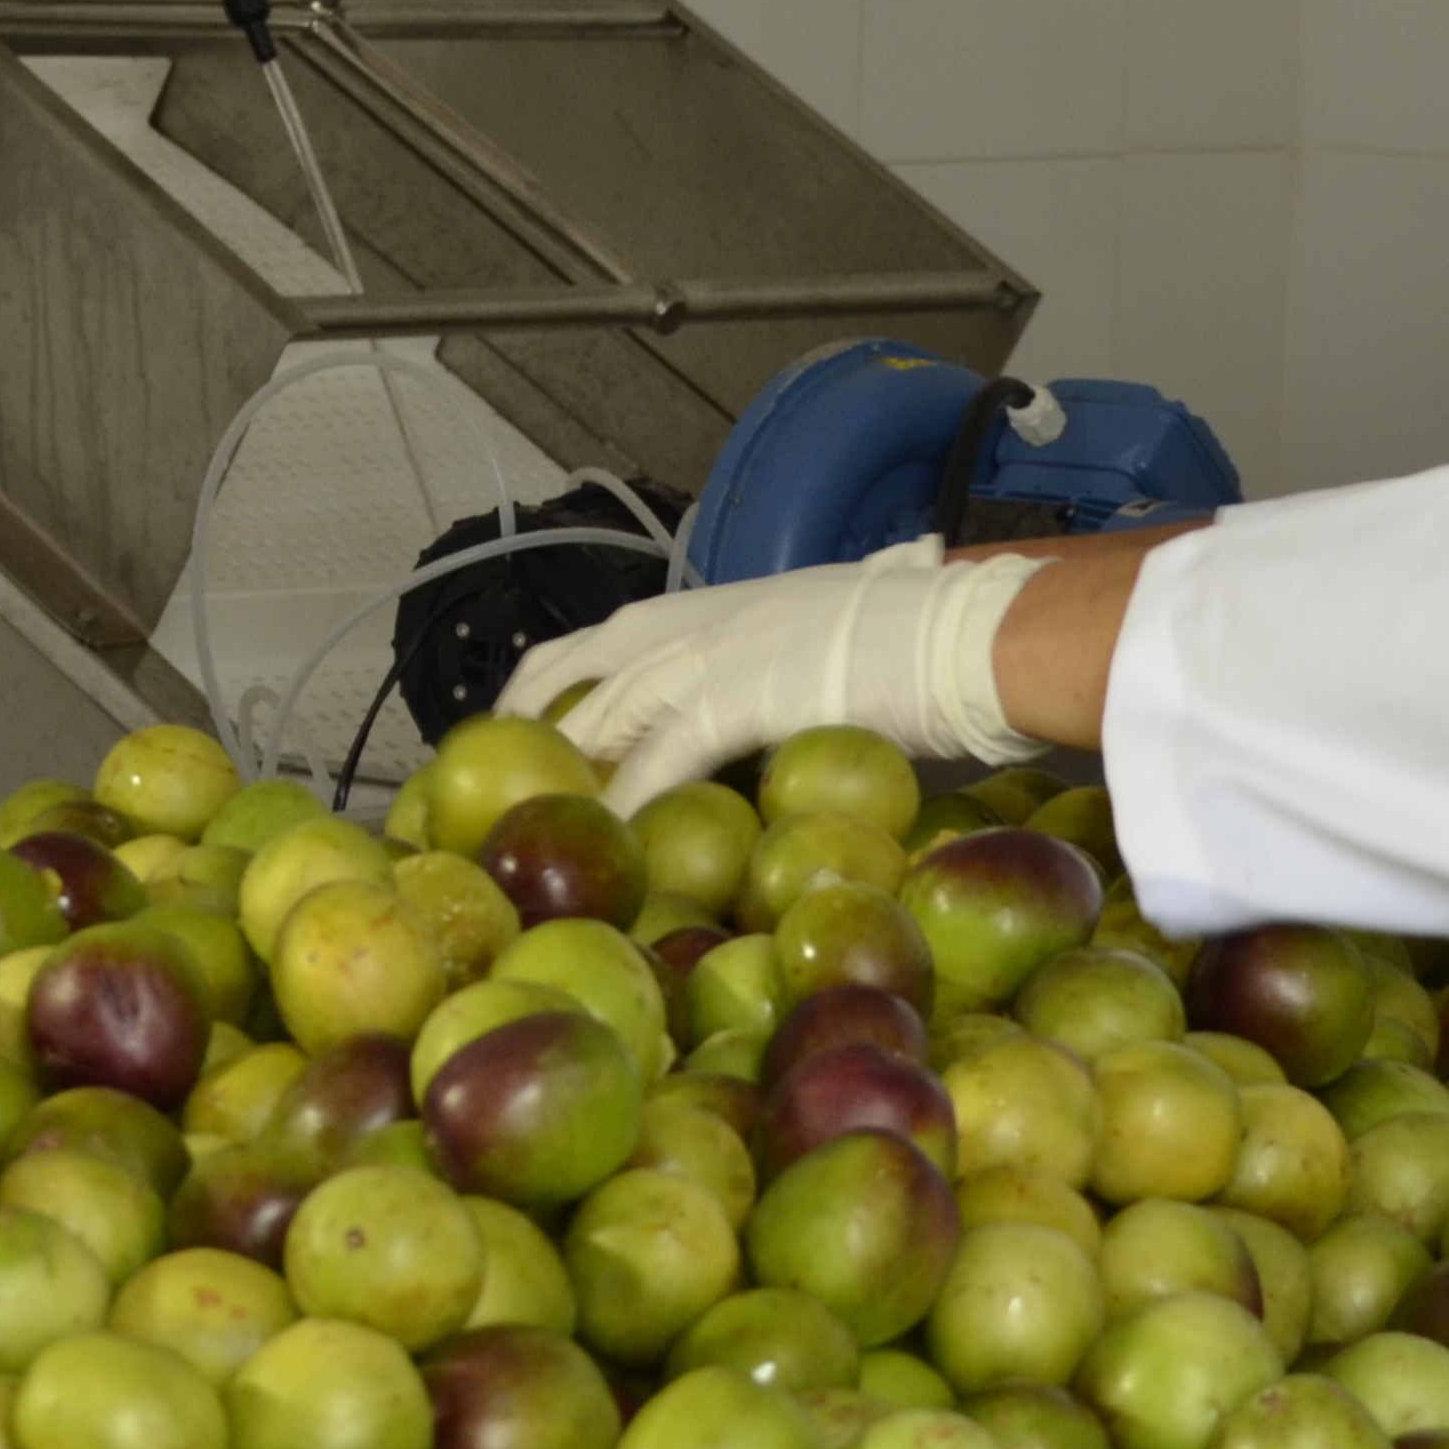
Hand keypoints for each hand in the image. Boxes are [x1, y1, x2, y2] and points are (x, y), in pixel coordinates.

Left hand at [503, 541, 1041, 806]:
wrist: (964, 635)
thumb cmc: (915, 646)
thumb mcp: (822, 648)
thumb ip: (780, 679)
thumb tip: (776, 724)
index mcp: (705, 607)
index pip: (593, 644)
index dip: (546, 690)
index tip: (517, 736)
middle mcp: (688, 620)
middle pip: (570, 674)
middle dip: (520, 731)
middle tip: (484, 790)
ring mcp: (706, 654)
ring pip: (599, 715)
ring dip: (556, 773)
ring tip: (519, 826)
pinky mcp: (734, 698)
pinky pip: (657, 761)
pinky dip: (621, 804)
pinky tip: (597, 841)